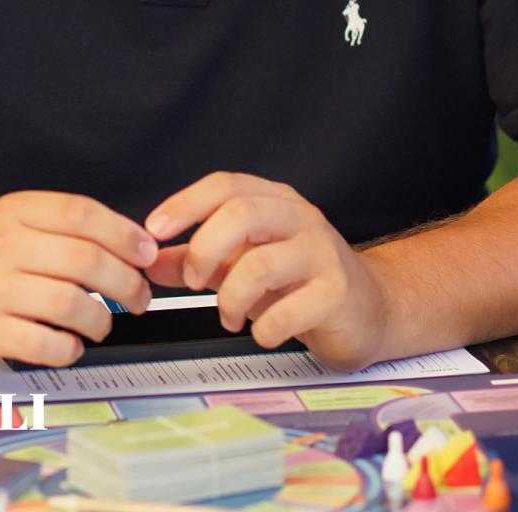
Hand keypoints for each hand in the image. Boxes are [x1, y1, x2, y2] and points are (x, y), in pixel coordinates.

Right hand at [0, 192, 154, 371]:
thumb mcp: (10, 225)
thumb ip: (63, 230)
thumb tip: (134, 246)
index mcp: (13, 213)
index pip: (80, 213)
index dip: (124, 234)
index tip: (146, 254)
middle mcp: (1, 246)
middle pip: (85, 259)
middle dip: (126, 282)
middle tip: (138, 297)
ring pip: (71, 303)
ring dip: (100, 319)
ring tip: (99, 323)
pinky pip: (47, 343)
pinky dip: (70, 348)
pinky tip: (68, 344)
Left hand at [144, 172, 392, 371]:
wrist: (369, 310)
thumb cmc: (300, 281)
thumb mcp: (241, 263)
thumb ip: (195, 259)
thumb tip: (148, 262)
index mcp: (274, 201)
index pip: (225, 185)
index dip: (185, 204)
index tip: (154, 230)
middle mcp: (300, 219)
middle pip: (241, 214)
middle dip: (204, 251)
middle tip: (193, 281)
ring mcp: (323, 254)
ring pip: (259, 266)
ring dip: (229, 299)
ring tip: (229, 316)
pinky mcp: (338, 293)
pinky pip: (286, 311)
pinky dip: (262, 329)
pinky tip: (263, 332)